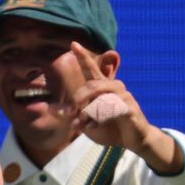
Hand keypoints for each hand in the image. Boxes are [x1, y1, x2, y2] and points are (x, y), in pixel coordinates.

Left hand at [70, 42, 182, 173]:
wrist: (133, 140)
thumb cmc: (109, 127)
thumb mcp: (85, 122)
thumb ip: (70, 115)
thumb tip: (51, 108)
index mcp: (102, 88)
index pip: (91, 69)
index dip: (83, 57)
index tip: (73, 44)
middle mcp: (113, 88)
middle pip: (91, 85)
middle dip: (78, 100)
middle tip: (71, 115)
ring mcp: (123, 96)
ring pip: (100, 97)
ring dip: (87, 112)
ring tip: (80, 123)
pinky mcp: (129, 108)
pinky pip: (111, 108)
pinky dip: (98, 118)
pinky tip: (91, 127)